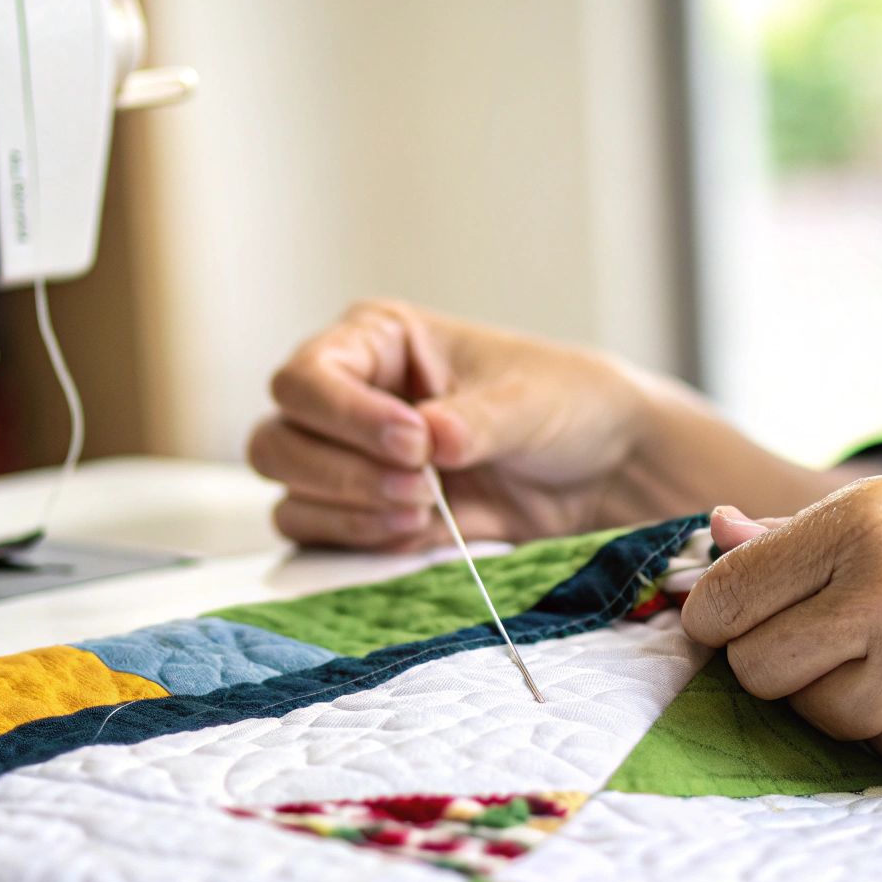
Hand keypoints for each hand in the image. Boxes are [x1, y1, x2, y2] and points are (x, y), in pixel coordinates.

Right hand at [248, 301, 652, 547]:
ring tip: (425, 511)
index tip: (414, 444)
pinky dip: (357, 540)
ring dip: (349, 510)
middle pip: (279, 440)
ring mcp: (350, 458)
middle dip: (344, 472)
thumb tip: (428, 439)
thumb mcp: (526, 403)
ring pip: (291, 490)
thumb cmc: (563, 405)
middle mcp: (349, 396)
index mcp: (378, 341)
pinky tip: (415, 535)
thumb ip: (473, 421)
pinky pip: (319, 535)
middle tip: (422, 488)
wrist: (602, 470)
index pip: (308, 377)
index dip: (347, 416)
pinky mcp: (364, 514)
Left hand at [680, 476, 881, 772]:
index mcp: (869, 527)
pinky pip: (871, 746)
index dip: (718, 612)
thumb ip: (805, 533)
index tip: (731, 616)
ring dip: (831, 694)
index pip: (727, 596)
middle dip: (773, 655)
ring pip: (807, 714)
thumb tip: (716, 535)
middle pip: (754, 666)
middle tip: (825, 634)